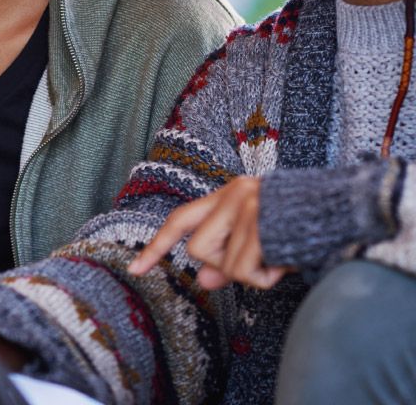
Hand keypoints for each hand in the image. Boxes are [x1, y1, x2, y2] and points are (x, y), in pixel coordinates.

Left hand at [128, 176, 287, 289]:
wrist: (342, 206)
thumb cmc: (298, 223)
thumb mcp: (257, 238)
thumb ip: (227, 256)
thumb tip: (204, 281)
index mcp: (226, 194)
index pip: (180, 220)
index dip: (157, 246)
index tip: (135, 269)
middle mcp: (231, 195)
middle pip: (197, 249)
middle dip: (223, 265)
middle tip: (257, 258)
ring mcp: (245, 208)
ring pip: (221, 264)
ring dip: (249, 273)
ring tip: (276, 257)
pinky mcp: (260, 225)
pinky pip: (245, 271)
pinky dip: (265, 278)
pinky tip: (284, 262)